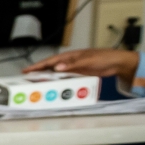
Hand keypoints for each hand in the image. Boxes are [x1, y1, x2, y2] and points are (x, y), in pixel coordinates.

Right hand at [23, 49, 139, 77]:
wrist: (117, 63)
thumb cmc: (103, 57)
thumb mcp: (87, 60)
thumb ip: (72, 64)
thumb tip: (57, 68)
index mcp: (69, 56)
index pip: (49, 61)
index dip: (37, 66)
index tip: (26, 70)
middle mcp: (69, 62)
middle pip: (50, 68)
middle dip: (39, 73)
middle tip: (27, 80)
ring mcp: (73, 69)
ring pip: (57, 74)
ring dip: (48, 79)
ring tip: (37, 85)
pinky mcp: (79, 74)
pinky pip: (65, 79)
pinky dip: (59, 83)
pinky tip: (54, 87)